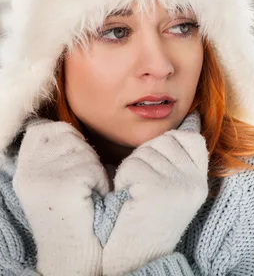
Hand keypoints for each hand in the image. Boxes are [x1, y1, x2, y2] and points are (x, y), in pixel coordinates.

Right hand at [13, 120, 108, 275]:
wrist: (74, 251)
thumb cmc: (75, 213)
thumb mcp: (55, 179)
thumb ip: (56, 153)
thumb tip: (70, 128)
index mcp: (25, 169)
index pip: (41, 129)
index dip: (65, 136)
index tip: (73, 159)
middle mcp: (29, 171)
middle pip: (67, 135)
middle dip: (84, 153)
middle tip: (81, 182)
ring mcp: (43, 178)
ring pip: (85, 151)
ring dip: (94, 169)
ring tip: (85, 192)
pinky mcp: (64, 185)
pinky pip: (94, 168)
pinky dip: (101, 182)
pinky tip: (91, 199)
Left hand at [102, 112, 208, 274]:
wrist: (137, 258)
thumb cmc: (148, 221)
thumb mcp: (177, 190)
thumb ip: (181, 161)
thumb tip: (189, 121)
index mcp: (200, 182)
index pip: (193, 139)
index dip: (171, 143)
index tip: (159, 164)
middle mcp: (194, 182)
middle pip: (165, 141)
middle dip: (147, 156)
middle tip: (143, 185)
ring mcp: (176, 185)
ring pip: (145, 152)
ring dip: (132, 169)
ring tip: (135, 195)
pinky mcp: (154, 188)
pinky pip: (130, 165)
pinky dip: (122, 180)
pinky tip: (128, 199)